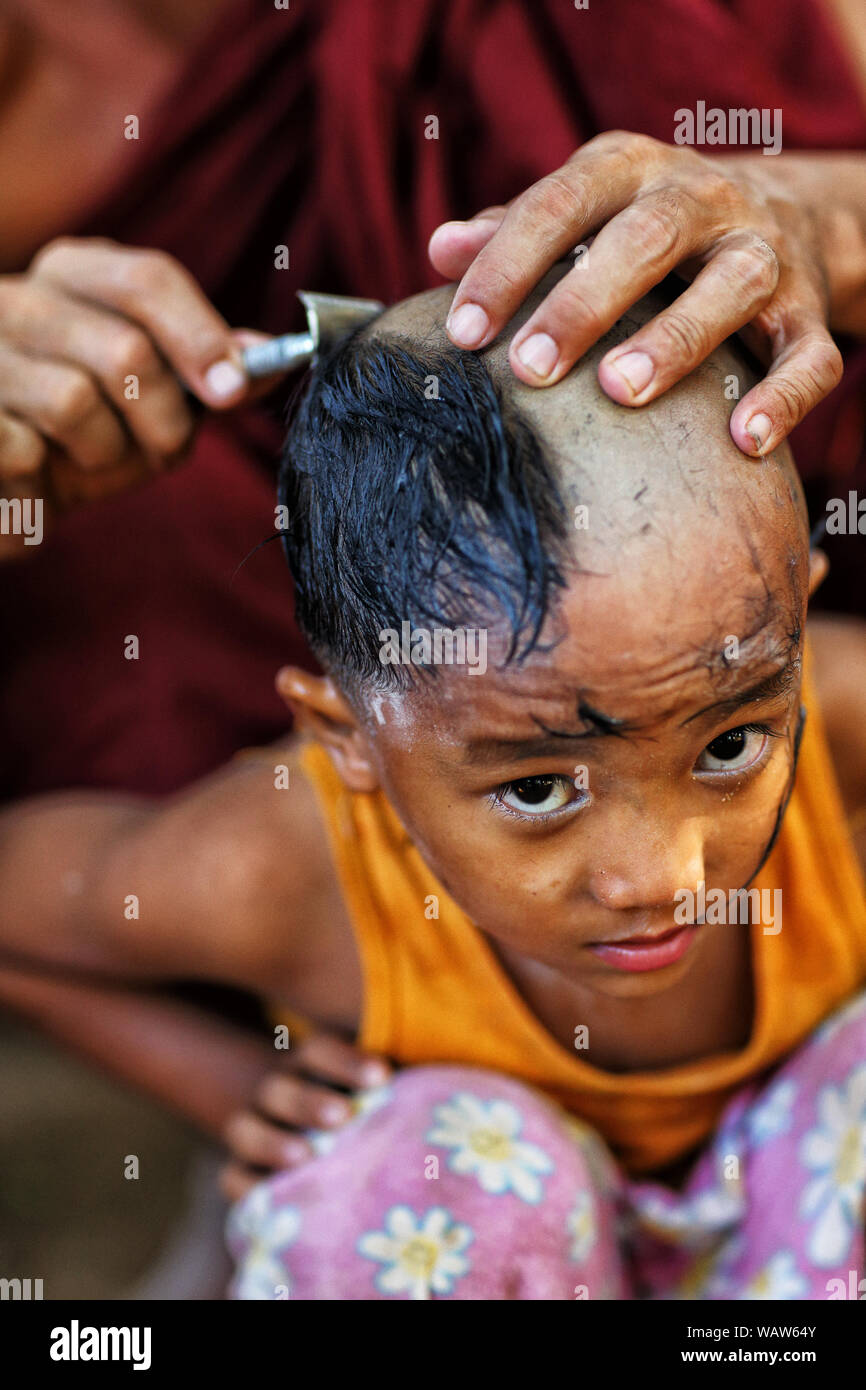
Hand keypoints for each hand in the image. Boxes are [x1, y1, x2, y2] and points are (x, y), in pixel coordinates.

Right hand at [0, 237, 269, 556]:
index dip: (200, 336)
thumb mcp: (151, 402)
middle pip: (126, 348)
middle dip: (164, 419)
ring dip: (104, 455)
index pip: (147, 280)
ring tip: (86, 463)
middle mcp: (15, 298)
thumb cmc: (80, 441)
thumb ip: (208, 373)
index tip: (231, 390)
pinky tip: (34, 482)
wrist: (0, 491)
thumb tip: (272, 356)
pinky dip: (45, 484)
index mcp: (72, 277)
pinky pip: (23, 450)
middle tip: (165, 451)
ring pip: (73, 401)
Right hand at [219, 1033, 391, 1201]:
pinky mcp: (238, 1168)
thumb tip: (449, 1088)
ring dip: (274, 1140)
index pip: (319, 1049)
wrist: (306, 1128)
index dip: (346, 1061)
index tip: (381, 1076)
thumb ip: (395, 1083)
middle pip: (280, 1086)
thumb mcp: (373, 1088)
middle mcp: (275, 1089)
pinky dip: (247, 1186)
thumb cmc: (360, 1108)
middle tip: (342, 1117)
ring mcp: (251, 1127)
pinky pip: (231, 1177)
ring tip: (306, 1158)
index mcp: (309, 1063)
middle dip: (309, 1100)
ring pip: (245, 1127)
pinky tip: (271, 1196)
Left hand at [429, 131, 843, 456]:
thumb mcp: (586, 210)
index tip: (465, 333)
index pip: (562, 204)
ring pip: (729, 287)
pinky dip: (783, 395)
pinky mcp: (809, 312)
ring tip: (621, 390)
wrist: (787, 214)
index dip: (509, 265)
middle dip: (584, 303)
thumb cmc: (649, 228)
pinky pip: (809, 356)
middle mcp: (704, 200)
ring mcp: (765, 254)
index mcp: (632, 171)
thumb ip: (518, 229)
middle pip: (645, 238)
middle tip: (532, 369)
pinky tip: (744, 439)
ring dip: (676, 338)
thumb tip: (440, 249)